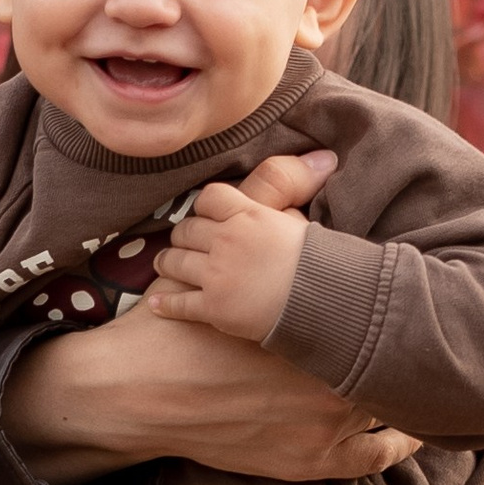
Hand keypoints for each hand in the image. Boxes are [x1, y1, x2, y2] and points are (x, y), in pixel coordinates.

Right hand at [5, 152, 418, 484]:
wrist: (137, 391)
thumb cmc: (182, 323)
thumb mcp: (229, 247)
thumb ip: (277, 192)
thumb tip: (324, 155)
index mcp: (322, 325)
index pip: (391, 311)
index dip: (415, 298)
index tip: (431, 289)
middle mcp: (332, 379)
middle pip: (399, 360)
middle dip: (420, 344)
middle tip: (439, 328)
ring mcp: (325, 427)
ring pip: (395, 410)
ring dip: (415, 392)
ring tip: (432, 375)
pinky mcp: (310, 462)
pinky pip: (374, 458)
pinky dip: (398, 443)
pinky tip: (410, 429)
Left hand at [148, 177, 309, 343]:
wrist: (326, 302)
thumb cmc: (321, 263)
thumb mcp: (302, 222)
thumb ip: (284, 206)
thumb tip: (302, 177)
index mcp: (249, 215)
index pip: (209, 198)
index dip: (204, 208)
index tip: (205, 216)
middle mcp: (227, 240)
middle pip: (187, 230)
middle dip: (183, 236)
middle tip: (184, 244)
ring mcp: (217, 274)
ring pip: (175, 261)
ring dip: (167, 263)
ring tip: (165, 265)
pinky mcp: (214, 307)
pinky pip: (180, 303)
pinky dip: (165, 304)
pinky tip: (156, 305)